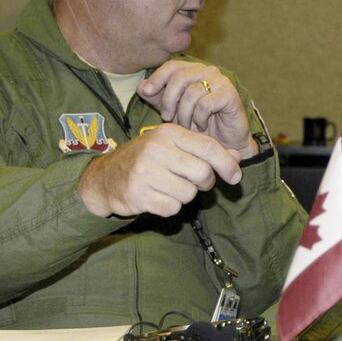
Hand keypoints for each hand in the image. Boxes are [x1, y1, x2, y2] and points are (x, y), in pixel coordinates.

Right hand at [76, 124, 241, 217]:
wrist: (104, 178)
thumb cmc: (147, 160)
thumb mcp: (174, 147)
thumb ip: (205, 150)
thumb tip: (237, 157)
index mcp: (168, 132)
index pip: (208, 147)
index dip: (227, 163)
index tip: (236, 177)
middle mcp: (156, 149)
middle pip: (203, 173)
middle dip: (204, 183)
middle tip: (192, 182)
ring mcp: (145, 172)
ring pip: (189, 193)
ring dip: (184, 195)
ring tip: (168, 187)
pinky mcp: (138, 194)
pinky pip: (172, 208)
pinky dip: (169, 207)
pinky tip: (156, 197)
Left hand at [137, 60, 257, 158]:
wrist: (225, 143)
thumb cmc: (199, 124)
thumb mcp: (173, 111)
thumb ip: (157, 98)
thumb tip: (140, 86)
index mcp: (194, 71)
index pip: (172, 65)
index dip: (157, 77)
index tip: (146, 92)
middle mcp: (209, 71)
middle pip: (180, 77)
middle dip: (169, 99)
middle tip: (167, 118)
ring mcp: (221, 82)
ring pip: (192, 92)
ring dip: (184, 113)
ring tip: (186, 126)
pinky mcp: (230, 94)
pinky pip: (205, 103)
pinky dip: (199, 118)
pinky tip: (201, 126)